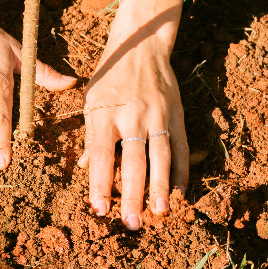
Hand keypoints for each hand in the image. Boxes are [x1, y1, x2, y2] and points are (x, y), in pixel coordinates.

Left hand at [80, 0, 187, 229]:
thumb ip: (91, 136)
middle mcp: (131, 115)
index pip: (100, 155)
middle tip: (131, 223)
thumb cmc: (110, 78)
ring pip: (160, 157)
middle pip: (132, 161)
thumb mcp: (92, 102)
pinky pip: (180, 147)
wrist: (141, 46)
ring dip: (161, 188)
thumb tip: (86, 168)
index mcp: (104, 114)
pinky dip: (181, 171)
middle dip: (132, 194)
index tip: (98, 210)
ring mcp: (157, 115)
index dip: (99, 184)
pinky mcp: (176, 114)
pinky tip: (179, 193)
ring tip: (160, 213)